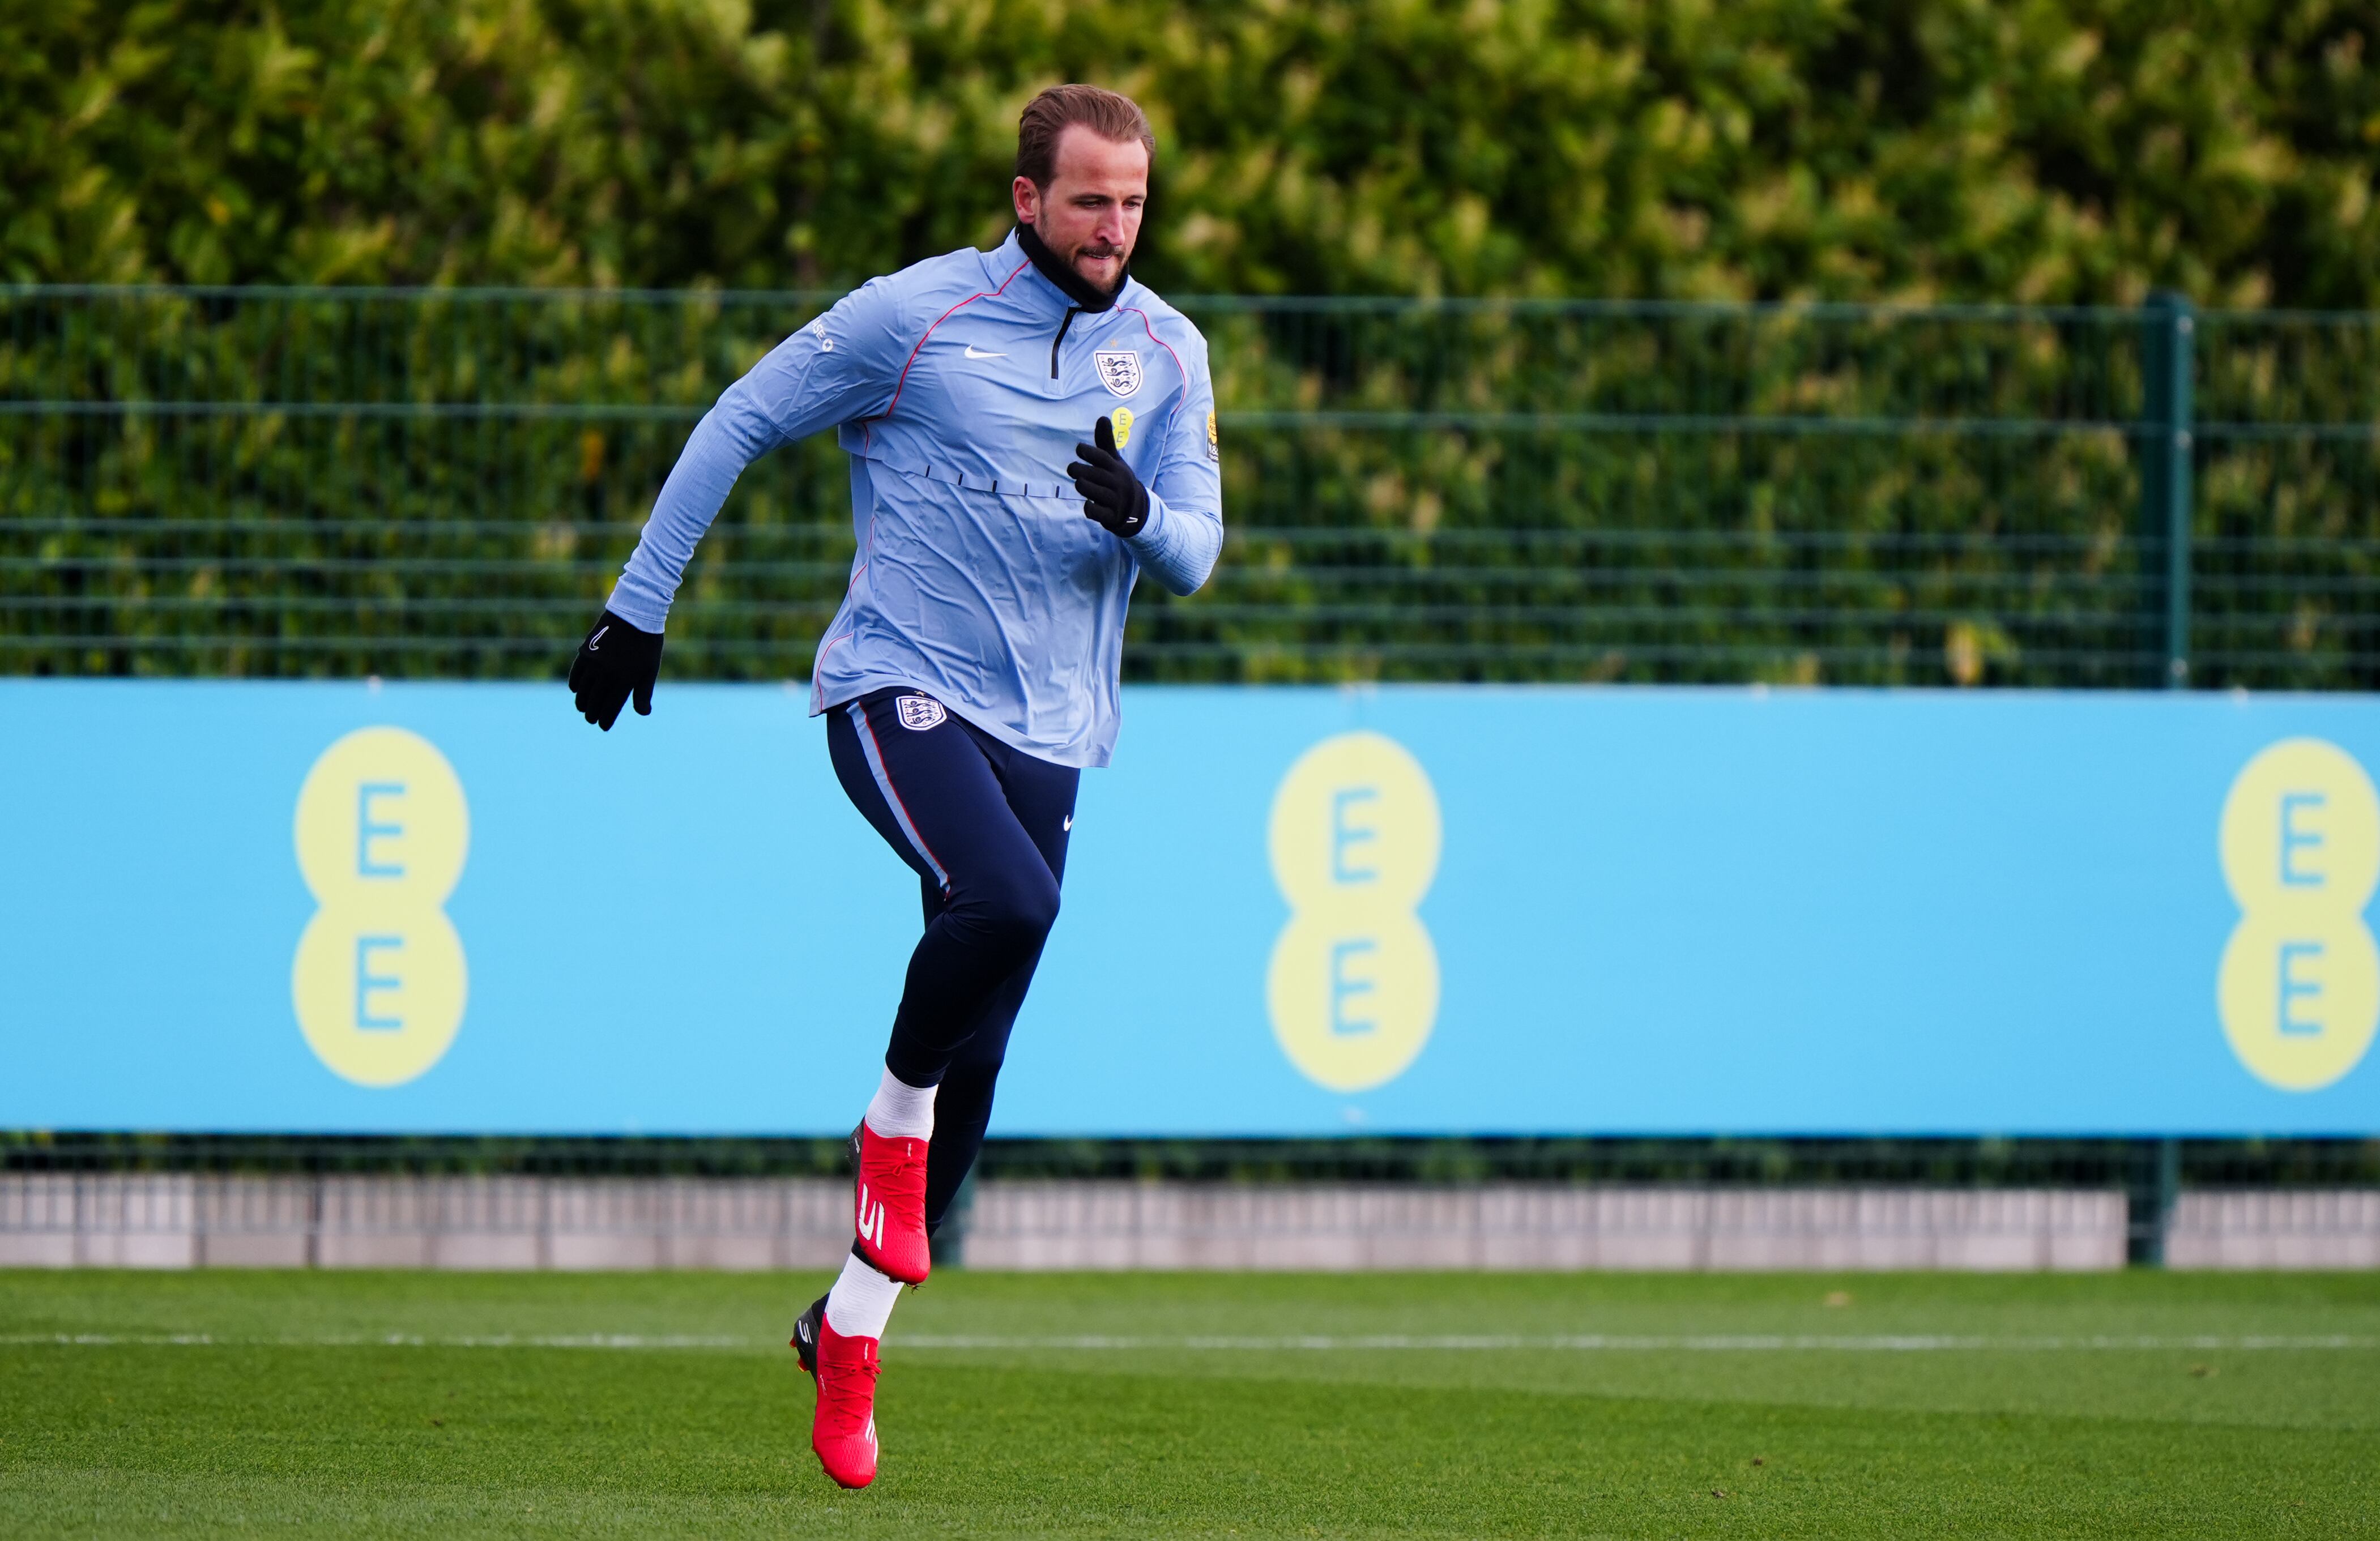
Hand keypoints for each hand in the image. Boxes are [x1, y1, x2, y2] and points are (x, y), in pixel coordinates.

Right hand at [568, 609, 662, 730]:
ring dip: (582, 702)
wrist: (634, 615)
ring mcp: (593, 663)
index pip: (610, 708)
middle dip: (592, 713)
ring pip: (583, 689)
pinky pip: (576, 673)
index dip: (606, 719)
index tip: (603, 727)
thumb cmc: (646, 645)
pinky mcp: (585, 652)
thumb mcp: (650, 670)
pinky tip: (576, 690)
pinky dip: (575, 684)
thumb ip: (643, 694)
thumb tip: (643, 714)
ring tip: (583, 709)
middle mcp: (606, 674)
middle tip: (591, 720)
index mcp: (624, 681)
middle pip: (594, 701)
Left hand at [1069, 416, 1148, 537]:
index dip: (1089, 452)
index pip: (1102, 457)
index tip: (1079, 449)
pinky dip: (1090, 508)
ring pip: (1092, 491)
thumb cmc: (1118, 480)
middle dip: (1079, 470)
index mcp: (1117, 468)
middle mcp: (1117, 483)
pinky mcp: (1111, 516)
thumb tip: (1102, 417)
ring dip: (1083, 487)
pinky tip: (1088, 504)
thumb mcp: (1114, 461)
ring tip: (1081, 484)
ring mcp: (1115, 500)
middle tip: (1072, 469)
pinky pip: (1096, 512)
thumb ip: (1105, 441)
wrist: (1137, 510)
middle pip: (1094, 474)